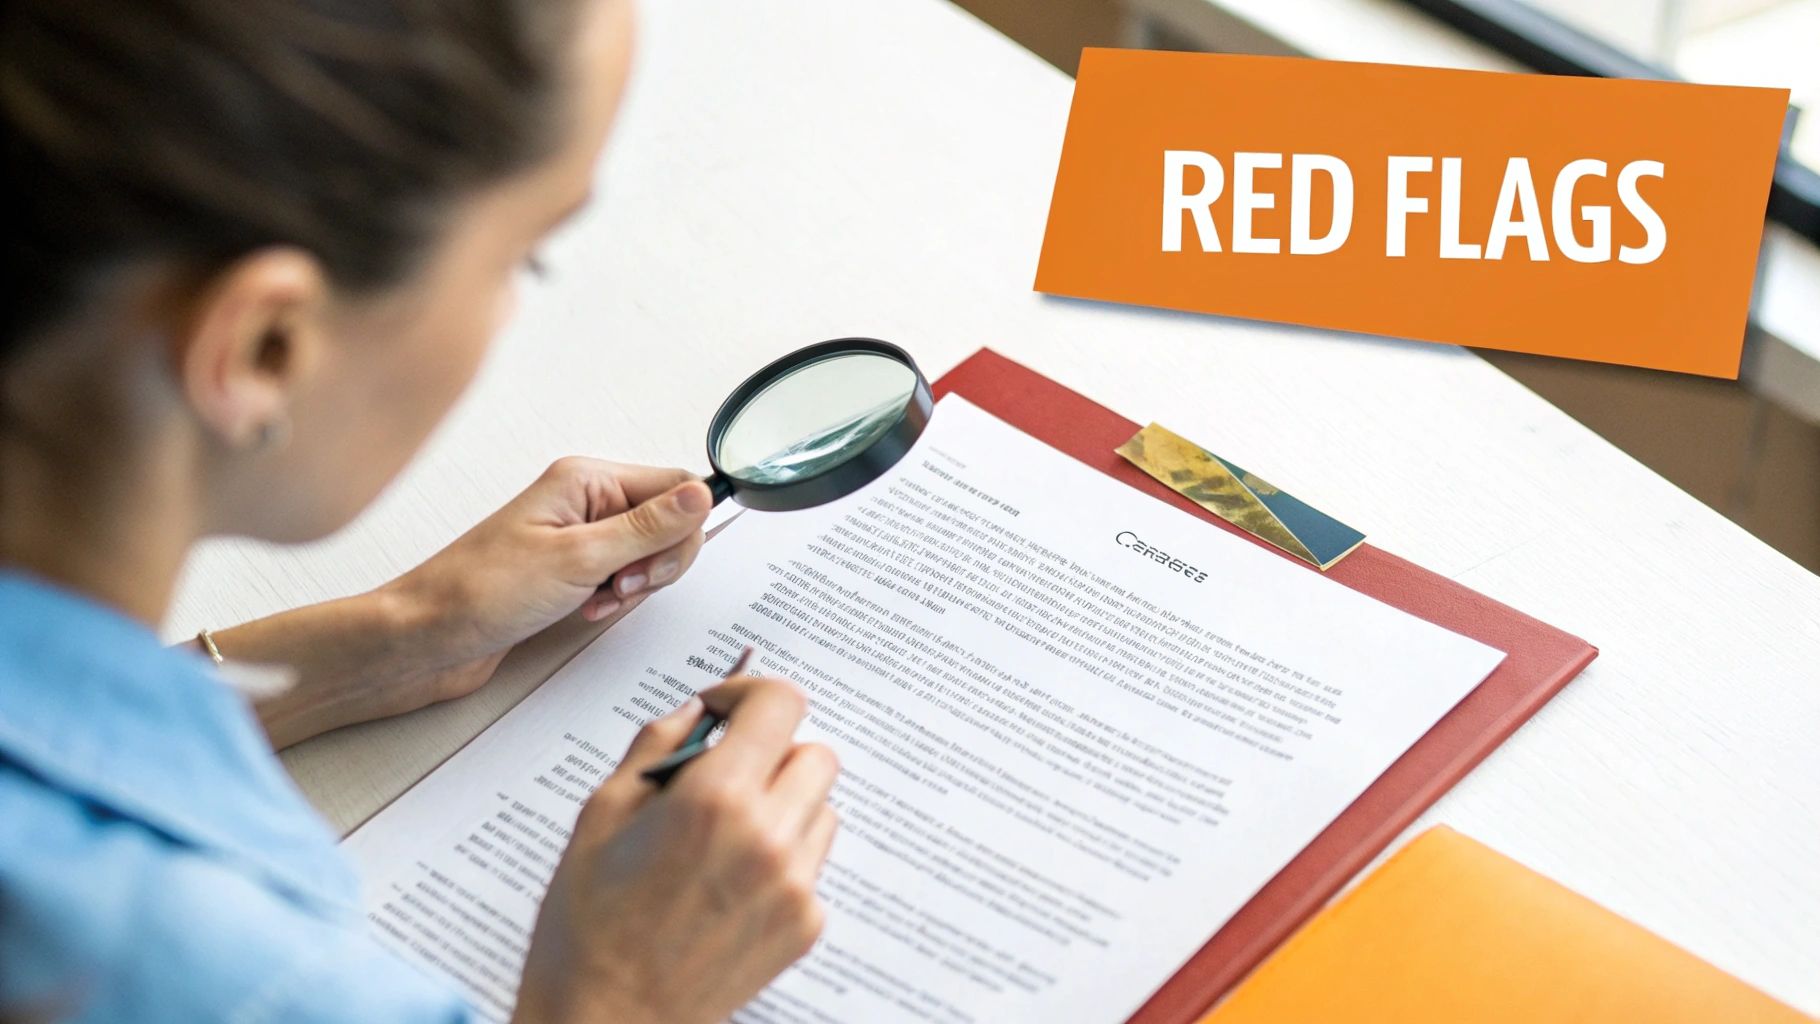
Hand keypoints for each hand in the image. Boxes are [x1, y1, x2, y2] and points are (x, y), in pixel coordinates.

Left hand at [383, 457, 714, 689]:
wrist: (426, 638)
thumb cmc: (479, 593)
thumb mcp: (578, 559)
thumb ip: (648, 527)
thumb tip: (701, 494)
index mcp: (586, 480)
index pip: (675, 487)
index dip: (679, 531)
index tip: (651, 565)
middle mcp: (585, 500)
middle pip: (668, 522)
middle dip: (657, 564)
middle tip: (620, 586)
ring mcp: (577, 535)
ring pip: (648, 555)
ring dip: (634, 587)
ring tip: (596, 600)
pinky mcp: (570, 568)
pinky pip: (621, 577)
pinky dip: (615, 600)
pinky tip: (587, 611)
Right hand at [515, 677, 839, 1023]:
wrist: (605, 1021)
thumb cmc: (588, 927)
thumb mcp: (601, 815)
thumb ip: (655, 747)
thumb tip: (695, 712)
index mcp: (715, 798)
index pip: (780, 704)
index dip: (750, 693)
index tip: (725, 707)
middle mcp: (769, 838)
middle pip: (813, 754)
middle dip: (770, 752)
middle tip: (723, 774)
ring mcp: (795, 886)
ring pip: (820, 808)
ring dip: (783, 804)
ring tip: (722, 836)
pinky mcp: (805, 926)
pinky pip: (812, 864)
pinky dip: (782, 859)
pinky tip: (727, 884)